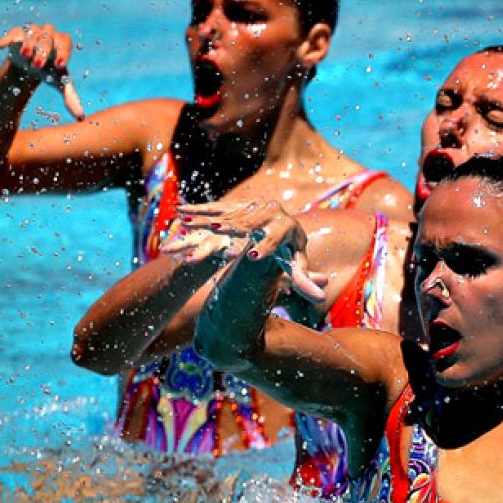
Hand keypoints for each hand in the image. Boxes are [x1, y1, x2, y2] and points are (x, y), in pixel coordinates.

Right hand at [0, 24, 85, 119]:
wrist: (30, 65)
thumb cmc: (49, 71)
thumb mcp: (59, 82)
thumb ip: (70, 96)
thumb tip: (80, 118)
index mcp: (62, 42)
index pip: (65, 44)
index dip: (63, 53)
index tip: (60, 66)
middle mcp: (49, 33)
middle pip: (47, 40)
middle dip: (43, 52)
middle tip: (37, 65)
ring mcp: (33, 30)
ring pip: (31, 35)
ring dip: (28, 45)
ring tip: (25, 56)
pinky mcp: (17, 33)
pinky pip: (12, 34)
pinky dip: (5, 40)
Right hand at [170, 200, 328, 302]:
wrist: (284, 226)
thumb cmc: (290, 252)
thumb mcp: (296, 266)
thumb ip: (304, 281)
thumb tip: (321, 298)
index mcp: (287, 227)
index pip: (275, 238)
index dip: (264, 247)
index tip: (252, 256)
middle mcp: (271, 212)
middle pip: (247, 223)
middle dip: (230, 228)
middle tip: (214, 232)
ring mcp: (252, 206)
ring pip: (227, 214)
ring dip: (207, 218)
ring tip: (189, 224)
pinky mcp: (237, 205)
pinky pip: (216, 207)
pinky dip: (198, 211)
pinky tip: (180, 213)